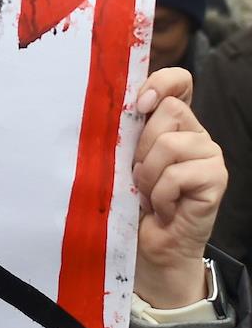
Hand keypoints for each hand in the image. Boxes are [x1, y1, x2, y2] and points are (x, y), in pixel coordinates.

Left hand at [131, 67, 226, 308]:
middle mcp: (195, 134)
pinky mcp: (216, 178)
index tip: (139, 104)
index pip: (179, 81)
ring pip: (171, 143)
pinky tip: (164, 208)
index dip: (161, 82)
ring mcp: (209, 155)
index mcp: (172, 124)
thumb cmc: (130, 203)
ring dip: (149, 175)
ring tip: (150, 195)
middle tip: (138, 176)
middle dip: (142, 146)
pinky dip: (161, 195)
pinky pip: (178, 174)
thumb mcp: (120, 161)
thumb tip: (111, 108)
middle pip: (169, 111)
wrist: (148, 247)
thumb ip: (124, 134)